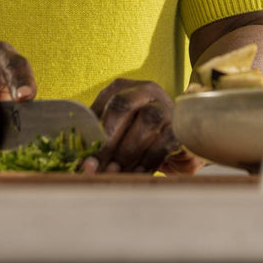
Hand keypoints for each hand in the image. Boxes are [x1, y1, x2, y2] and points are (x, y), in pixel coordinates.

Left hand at [83, 79, 200, 174]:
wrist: (174, 138)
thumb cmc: (133, 134)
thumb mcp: (112, 130)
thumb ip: (96, 139)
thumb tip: (81, 164)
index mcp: (123, 87)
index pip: (108, 103)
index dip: (96, 132)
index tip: (85, 160)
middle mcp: (146, 91)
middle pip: (124, 107)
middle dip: (109, 142)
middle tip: (97, 169)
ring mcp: (166, 106)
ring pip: (147, 122)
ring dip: (127, 153)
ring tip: (113, 173)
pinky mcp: (181, 127)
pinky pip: (164, 143)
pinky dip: (147, 162)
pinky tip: (135, 175)